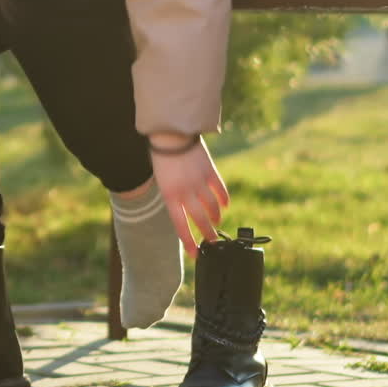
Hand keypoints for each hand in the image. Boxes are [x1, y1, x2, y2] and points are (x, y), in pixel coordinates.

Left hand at [149, 136, 228, 259]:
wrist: (170, 132)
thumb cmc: (162, 156)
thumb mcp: (162, 180)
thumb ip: (173, 196)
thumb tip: (186, 211)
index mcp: (170, 195)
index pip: (180, 225)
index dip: (189, 241)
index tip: (196, 254)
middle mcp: (185, 192)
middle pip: (200, 219)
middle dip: (208, 233)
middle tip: (213, 242)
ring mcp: (199, 181)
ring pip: (212, 207)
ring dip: (216, 216)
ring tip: (217, 222)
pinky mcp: (209, 171)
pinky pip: (220, 190)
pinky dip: (224, 199)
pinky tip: (225, 205)